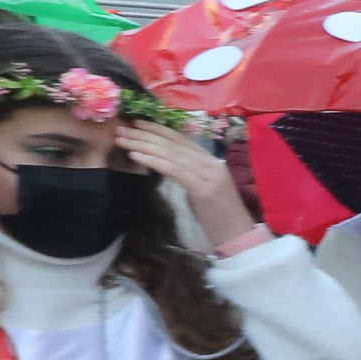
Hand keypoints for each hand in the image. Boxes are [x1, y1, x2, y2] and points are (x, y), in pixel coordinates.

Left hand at [121, 121, 252, 246]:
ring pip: (171, 154)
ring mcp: (209, 175)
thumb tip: (165, 165)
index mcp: (211, 162)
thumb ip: (189, 175)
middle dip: (145, 134)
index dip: (158, 129)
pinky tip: (136, 156)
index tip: (137, 122)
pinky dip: (153, 160)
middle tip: (121, 128)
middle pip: (173, 144)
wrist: (239, 237)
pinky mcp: (203, 189)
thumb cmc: (219, 218)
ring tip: (123, 140)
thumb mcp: (203, 191)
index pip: (182, 140)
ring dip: (143, 145)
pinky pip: (174, 169)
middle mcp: (211, 164)